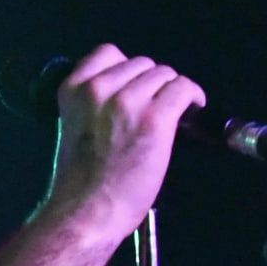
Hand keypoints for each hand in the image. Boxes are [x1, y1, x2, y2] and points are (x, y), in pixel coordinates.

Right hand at [44, 44, 204, 243]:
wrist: (86, 212)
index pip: (107, 53)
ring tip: (171, 115)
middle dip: (151, 84)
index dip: (126, 70)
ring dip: (170, 92)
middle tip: (153, 110)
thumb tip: (130, 93)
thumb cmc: (79, 182)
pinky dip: (192, 96)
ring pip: (164, 74)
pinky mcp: (155, 119)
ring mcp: (128, 102)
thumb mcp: (75, 127)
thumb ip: (94, 104)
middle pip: (142, 63)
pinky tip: (193, 108)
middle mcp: (99, 88)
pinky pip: (183, 89)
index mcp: (73, 89)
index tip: (133, 90)